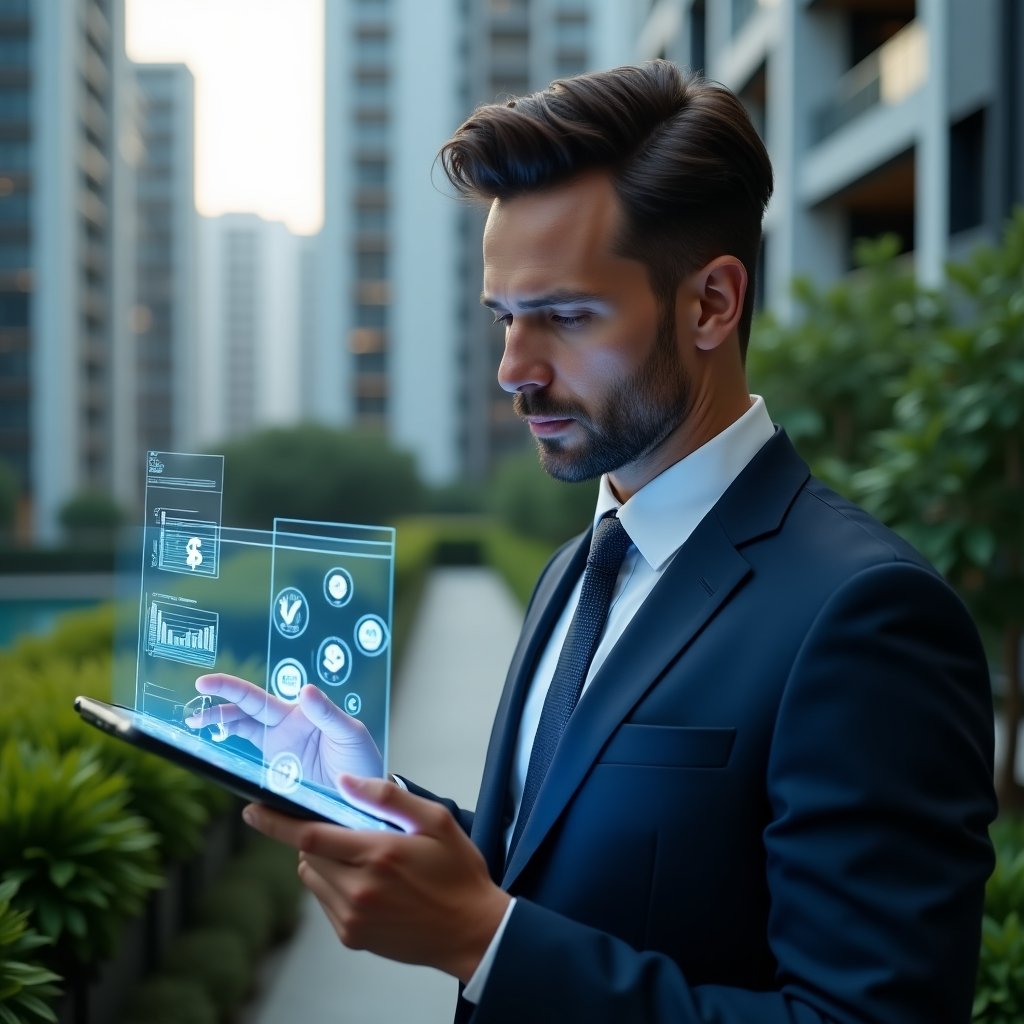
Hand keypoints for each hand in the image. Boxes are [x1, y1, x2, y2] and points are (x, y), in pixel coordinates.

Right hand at [190, 673, 383, 783]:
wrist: (364, 796)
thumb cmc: (360, 758)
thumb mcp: (349, 733)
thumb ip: (327, 713)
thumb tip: (305, 689)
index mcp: (298, 714)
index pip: (259, 698)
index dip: (231, 689)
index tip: (206, 682)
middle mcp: (282, 728)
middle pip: (243, 711)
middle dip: (216, 705)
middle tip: (191, 706)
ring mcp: (276, 749)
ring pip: (240, 731)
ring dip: (217, 725)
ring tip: (192, 724)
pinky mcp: (273, 772)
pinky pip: (246, 759)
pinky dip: (228, 752)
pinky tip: (211, 751)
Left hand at [242, 775, 510, 981]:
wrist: (471, 931)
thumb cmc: (458, 873)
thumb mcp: (437, 821)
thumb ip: (389, 797)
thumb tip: (347, 782)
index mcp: (378, 854)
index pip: (309, 835)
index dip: (276, 821)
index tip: (252, 810)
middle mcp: (359, 889)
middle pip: (307, 855)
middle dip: (315, 837)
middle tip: (349, 832)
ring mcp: (353, 917)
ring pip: (311, 878)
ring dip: (323, 862)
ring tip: (363, 859)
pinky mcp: (352, 937)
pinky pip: (324, 901)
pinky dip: (334, 886)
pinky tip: (369, 884)